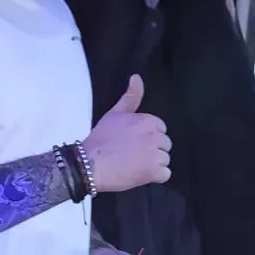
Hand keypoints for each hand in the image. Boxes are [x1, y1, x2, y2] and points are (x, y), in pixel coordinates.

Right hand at [82, 75, 170, 191]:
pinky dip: (155, 176)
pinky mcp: (153, 172)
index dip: (148, 137)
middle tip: (133, 154)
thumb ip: (131, 96)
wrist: (89, 163)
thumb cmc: (101, 139)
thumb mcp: (115, 113)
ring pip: (165, 159)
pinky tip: (141, 173)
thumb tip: (137, 77)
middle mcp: (154, 136)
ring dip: (153, 164)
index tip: (134, 142)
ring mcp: (154, 155)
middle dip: (152, 150)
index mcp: (148, 121)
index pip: (161, 129)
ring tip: (135, 164)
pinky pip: (165, 174)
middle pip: (165, 144)